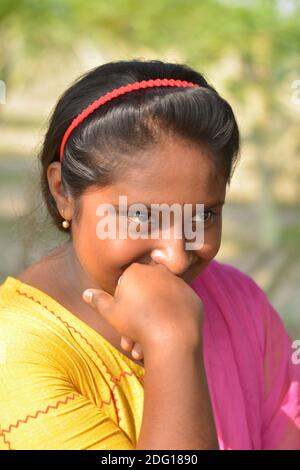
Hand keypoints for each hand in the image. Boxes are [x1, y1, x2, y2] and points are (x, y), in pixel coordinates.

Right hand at [82, 262, 202, 356]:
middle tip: (132, 340)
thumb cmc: (136, 322)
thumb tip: (86, 293)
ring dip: (153, 321)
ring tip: (147, 346)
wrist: (172, 336)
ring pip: (161, 303)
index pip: (127, 284)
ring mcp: (179, 284)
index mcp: (137, 270)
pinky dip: (171, 321)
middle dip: (138, 317)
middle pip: (145, 294)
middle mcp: (160, 272)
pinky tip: (166, 337)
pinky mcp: (193, 298)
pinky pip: (178, 310)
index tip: (123, 320)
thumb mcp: (110, 312)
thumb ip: (98, 300)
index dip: (123, 304)